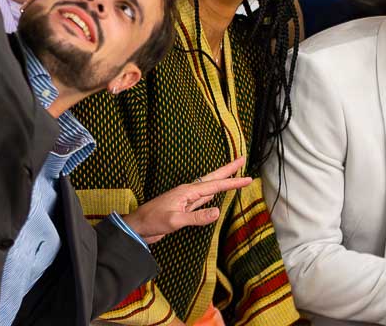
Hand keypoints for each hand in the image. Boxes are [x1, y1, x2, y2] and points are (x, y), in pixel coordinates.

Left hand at [121, 157, 250, 242]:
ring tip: (233, 173)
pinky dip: (212, 193)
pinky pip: (202, 198)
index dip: (232, 182)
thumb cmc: (152, 221)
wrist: (138, 227)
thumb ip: (196, 217)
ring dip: (222, 180)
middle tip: (242, 159)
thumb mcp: (175, 221)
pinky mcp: (183, 208)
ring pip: (208, 187)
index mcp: (187, 191)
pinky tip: (215, 193)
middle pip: (212, 178)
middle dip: (228, 170)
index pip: (215, 185)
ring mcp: (186, 199)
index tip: (247, 178)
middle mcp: (188, 192)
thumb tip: (217, 211)